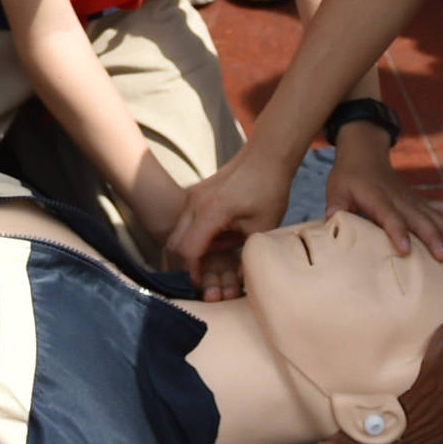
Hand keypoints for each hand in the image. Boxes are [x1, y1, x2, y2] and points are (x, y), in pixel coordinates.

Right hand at [165, 147, 292, 297]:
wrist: (266, 156)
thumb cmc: (268, 190)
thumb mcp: (262, 228)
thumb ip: (246, 256)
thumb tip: (238, 283)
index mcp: (211, 211)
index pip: (188, 251)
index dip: (192, 273)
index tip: (201, 287)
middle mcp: (195, 203)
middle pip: (174, 244)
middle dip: (184, 266)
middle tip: (200, 282)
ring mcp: (192, 196)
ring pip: (176, 233)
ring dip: (188, 252)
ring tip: (208, 266)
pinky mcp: (196, 195)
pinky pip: (185, 222)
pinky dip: (192, 239)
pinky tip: (212, 247)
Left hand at [324, 135, 442, 263]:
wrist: (365, 154)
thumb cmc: (348, 177)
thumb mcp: (336, 189)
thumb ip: (336, 206)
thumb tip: (330, 222)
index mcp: (377, 197)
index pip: (389, 216)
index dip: (397, 232)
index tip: (406, 251)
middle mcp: (399, 198)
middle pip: (418, 218)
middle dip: (432, 237)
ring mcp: (412, 198)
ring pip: (433, 215)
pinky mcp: (419, 200)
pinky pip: (440, 207)